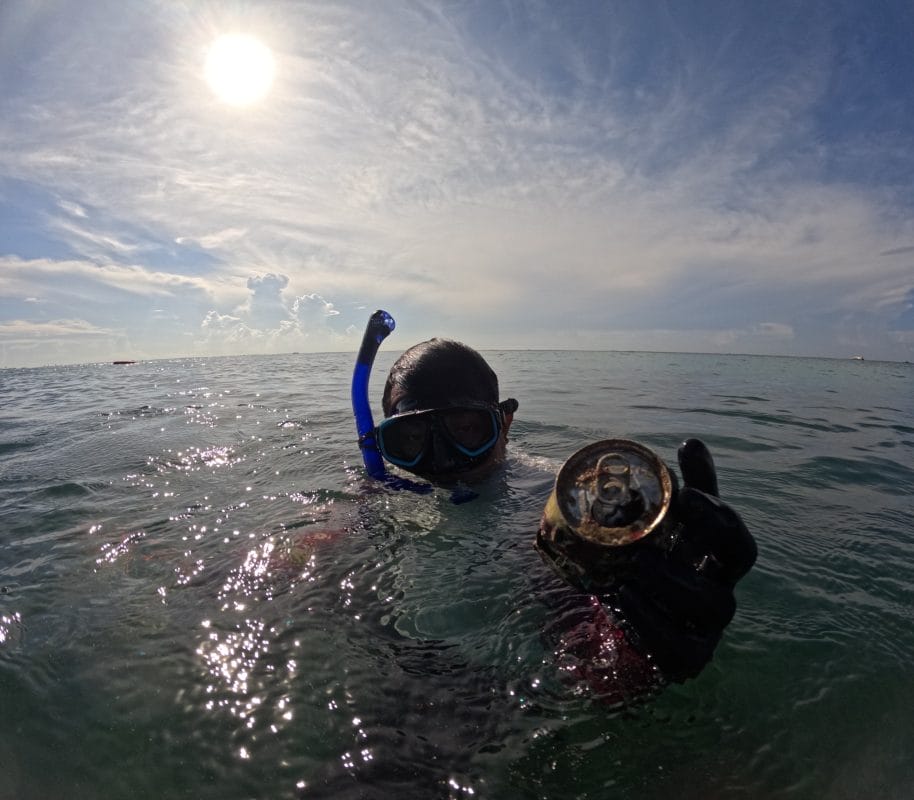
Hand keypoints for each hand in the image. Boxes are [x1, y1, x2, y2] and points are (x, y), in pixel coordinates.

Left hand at [614, 439, 756, 679]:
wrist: (609, 619)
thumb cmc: (645, 563)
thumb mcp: (657, 525)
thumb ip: (675, 489)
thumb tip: (693, 443)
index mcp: (717, 556)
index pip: (737, 536)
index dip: (718, 515)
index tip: (685, 495)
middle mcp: (721, 587)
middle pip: (735, 567)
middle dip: (697, 543)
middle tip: (647, 538)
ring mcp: (708, 626)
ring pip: (709, 604)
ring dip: (668, 583)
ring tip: (627, 572)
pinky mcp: (687, 659)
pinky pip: (682, 647)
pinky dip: (653, 624)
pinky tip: (624, 601)